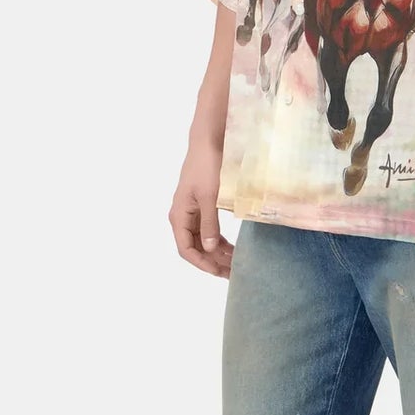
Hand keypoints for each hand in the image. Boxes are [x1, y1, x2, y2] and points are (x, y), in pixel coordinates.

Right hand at [168, 141, 233, 276]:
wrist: (209, 142)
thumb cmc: (207, 167)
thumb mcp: (210, 198)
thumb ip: (210, 224)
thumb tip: (211, 249)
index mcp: (179, 216)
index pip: (187, 250)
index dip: (203, 264)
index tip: (221, 272)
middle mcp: (182, 217)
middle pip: (195, 248)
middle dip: (213, 261)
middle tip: (234, 272)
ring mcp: (192, 213)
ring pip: (202, 241)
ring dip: (217, 253)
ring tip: (236, 262)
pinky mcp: (202, 207)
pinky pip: (208, 230)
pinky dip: (220, 241)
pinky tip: (233, 247)